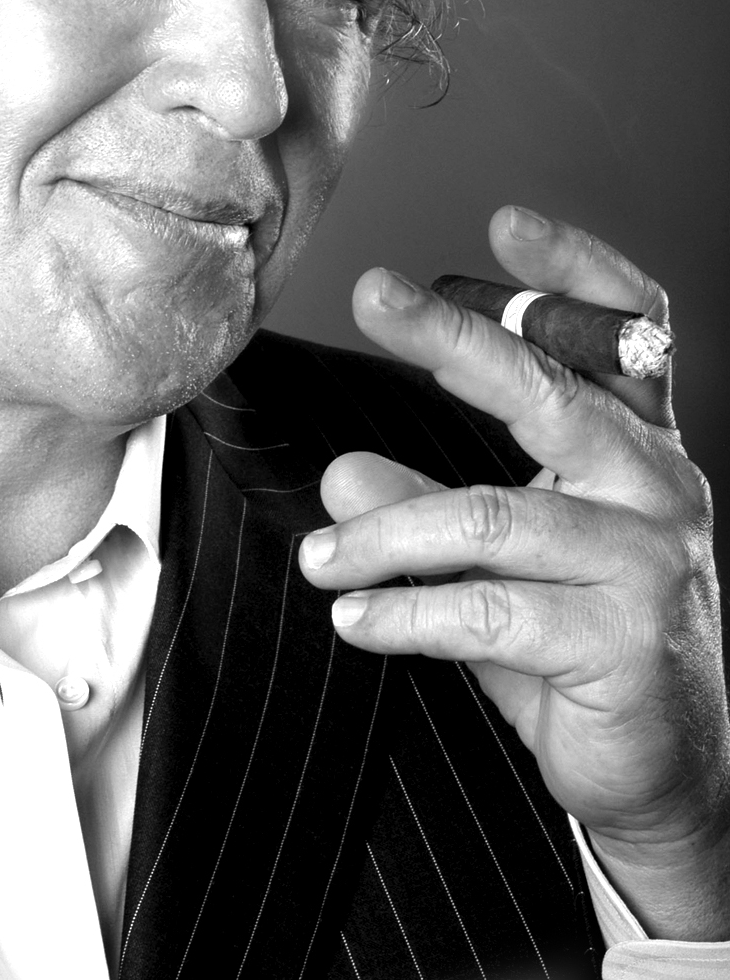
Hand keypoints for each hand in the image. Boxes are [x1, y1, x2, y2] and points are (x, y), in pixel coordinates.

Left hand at [298, 206, 729, 937]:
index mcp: (637, 450)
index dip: (574, 272)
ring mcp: (647, 563)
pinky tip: (356, 618)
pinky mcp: (623, 641)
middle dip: (455, 338)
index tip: (506, 223)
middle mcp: (655, 488)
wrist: (671, 768)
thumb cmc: (586, 642)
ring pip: (491, 516)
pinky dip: (407, 613)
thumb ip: (429, 511)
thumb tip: (342, 474)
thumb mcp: (503, 563)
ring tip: (321, 557)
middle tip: (375, 294)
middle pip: (551, 391)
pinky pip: (488, 610)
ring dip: (386, 537)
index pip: (626, 336)